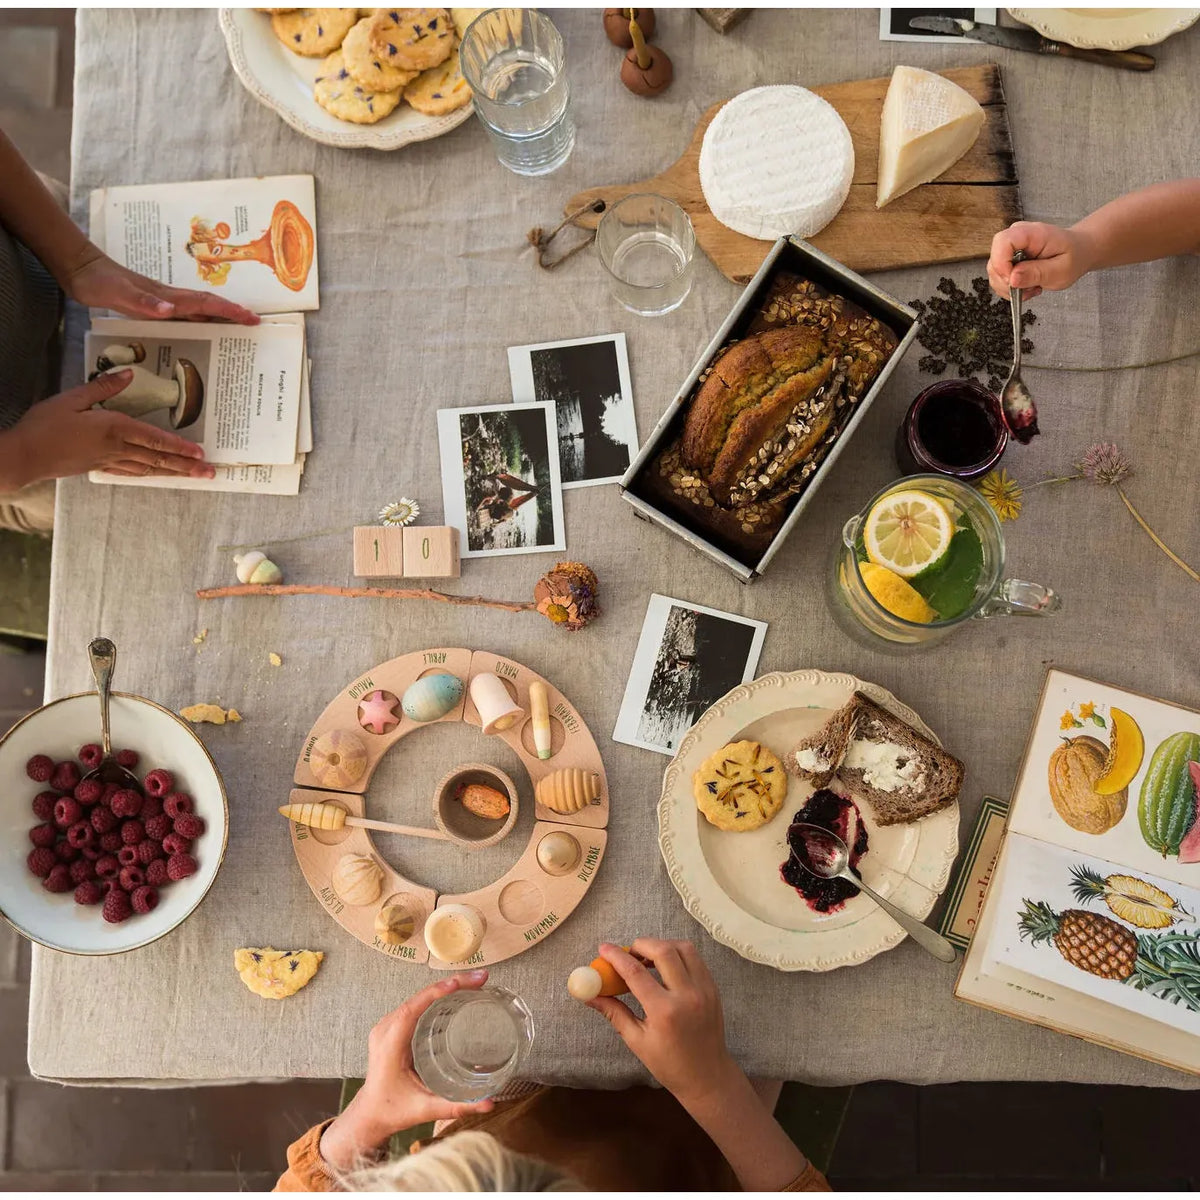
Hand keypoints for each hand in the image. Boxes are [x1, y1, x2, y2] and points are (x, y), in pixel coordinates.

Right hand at [0, 371, 212, 490]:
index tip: (201, 453)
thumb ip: (104, 386)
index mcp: (114, 429)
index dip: (181, 447)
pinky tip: (157, 473)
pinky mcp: (98, 468)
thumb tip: (130, 373)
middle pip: (159, 458)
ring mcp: (109, 461)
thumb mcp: (73, 398)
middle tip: (211, 472)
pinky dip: (149, 473)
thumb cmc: (45, 425)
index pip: (156, 439)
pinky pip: (132, 471)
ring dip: (174, 472)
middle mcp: (117, 448)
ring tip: (194, 476)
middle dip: (187, 466)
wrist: (24, 456)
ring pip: (149, 468)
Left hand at [62, 246, 259, 324]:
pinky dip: (198, 323)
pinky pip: (184, 316)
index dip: (230, 311)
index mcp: (168, 297)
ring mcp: (162, 302)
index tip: (251, 318)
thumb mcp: (119, 294)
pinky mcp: (153, 306)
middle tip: (254, 324)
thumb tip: (171, 309)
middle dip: (233, 314)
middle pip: (209, 306)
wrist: (80, 269)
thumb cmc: (98, 282)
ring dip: (219, 318)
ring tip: (236, 330)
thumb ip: (145, 302)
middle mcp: (170, 298)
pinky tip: (199, 331)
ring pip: (199, 311)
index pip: (206, 303)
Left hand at [320, 971, 495, 1170]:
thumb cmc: (392, 1111)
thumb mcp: (425, 1109)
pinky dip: (437, 996)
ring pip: (418, 998)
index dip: (436, 993)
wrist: (369, 1115)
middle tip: (480, 980)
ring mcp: (387, 1026)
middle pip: (419, 998)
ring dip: (445, 987)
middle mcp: (386, 1030)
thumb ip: (457, 1106)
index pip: (412, 1009)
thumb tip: (489, 1104)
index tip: (459, 983)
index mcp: (389, 1045)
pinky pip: (416, 1004)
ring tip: (472, 983)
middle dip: (450, 984)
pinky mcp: (393, 1027)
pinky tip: (455, 995)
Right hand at [587, 939, 738, 1106]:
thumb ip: (614, 1012)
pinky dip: (678, 954)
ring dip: (662, 945)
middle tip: (628, 953)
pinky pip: (696, 958)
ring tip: (647, 958)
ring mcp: (704, 989)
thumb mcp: (637, 1041)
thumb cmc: (669, 1064)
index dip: (617, 956)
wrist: (708, 1076)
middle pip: (663, 951)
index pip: (636, 973)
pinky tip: (666, 966)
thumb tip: (590, 995)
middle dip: (641, 945)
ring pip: (683, 948)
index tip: (603, 948)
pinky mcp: (713, 988)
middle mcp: (687, 995)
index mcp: (664, 1012)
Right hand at [987, 220, 1094, 300]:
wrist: (1078, 251)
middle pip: (995, 259)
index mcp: (1033, 233)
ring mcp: (1011, 246)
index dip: (1002, 264)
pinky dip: (1010, 287)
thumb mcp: (1061, 270)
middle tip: (1029, 288)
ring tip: (1032, 287)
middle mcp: (1018, 236)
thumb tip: (1012, 279)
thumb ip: (1037, 273)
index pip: (1003, 242)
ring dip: (1009, 287)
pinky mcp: (1008, 257)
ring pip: (994, 271)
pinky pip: (998, 276)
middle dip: (1007, 282)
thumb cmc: (1073, 257)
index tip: (1013, 281)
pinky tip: (1027, 285)